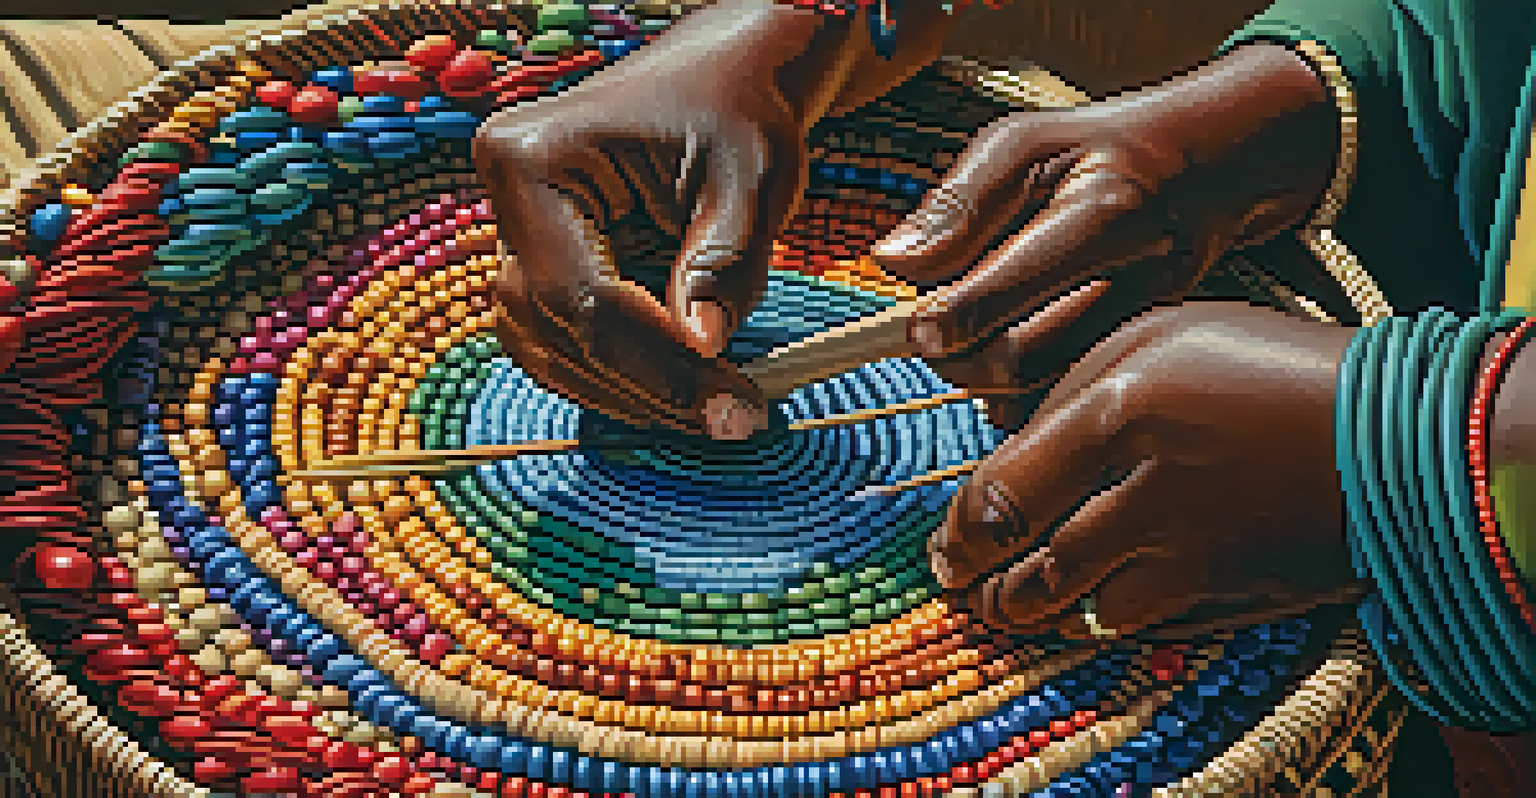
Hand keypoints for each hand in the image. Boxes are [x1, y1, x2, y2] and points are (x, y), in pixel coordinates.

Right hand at [473, 2, 863, 439]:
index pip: (582, 293)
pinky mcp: (545, 265)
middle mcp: (505, 202)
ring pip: (548, 350)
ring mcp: (518, 237)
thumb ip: (722, 265)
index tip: (730, 408)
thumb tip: (701, 349)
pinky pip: (563, 341)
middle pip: (556, 329)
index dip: (654, 364)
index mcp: (530, 160)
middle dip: (644, 386)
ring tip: (716, 410)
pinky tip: (684, 391)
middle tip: (734, 419)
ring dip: (628, 394)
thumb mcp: (747, 179)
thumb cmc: (737, 109)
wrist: (724, 77)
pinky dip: (620, 376)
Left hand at [871, 42, 1338, 431]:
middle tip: (925, 334)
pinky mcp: (1138, 358)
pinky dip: (1015, 397)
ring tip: (960, 338)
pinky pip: (1061, 401)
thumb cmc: (1098, 151)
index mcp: (1104, 211)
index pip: (1019, 279)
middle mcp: (1136, 278)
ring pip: (1040, 391)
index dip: (956, 314)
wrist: (1205, 173)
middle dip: (956, 357)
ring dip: (979, 380)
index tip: (915, 326)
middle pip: (1023, 357)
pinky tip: (1003, 356)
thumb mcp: (1025, 144)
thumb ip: (959, 204)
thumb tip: (893, 262)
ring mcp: (1145, 327)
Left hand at [928, 301, 1365, 639]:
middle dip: (987, 589)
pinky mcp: (1228, 596)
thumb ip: (1072, 388)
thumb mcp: (1158, 336)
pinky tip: (1086, 611)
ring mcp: (1192, 554)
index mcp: (1119, 412)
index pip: (1003, 497)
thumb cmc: (1267, 367)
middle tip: (965, 587)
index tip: (943, 550)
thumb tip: (1005, 442)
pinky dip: (1100, 626)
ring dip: (1034, 615)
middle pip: (1035, 572)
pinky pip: (1140, 628)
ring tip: (1011, 606)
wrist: (1392, 433)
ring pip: (1081, 613)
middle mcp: (1147, 492)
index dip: (959, 537)